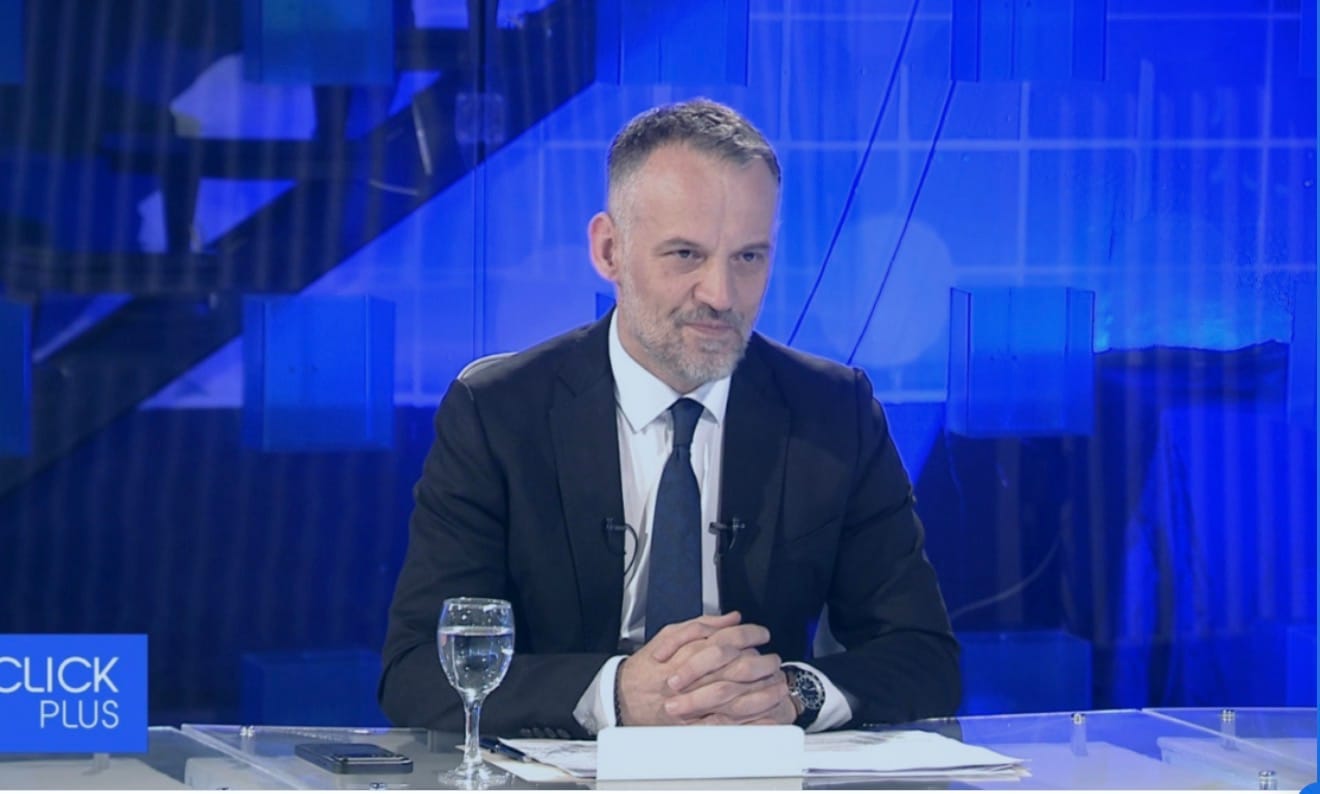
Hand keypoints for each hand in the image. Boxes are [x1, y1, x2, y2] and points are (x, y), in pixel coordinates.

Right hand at [616, 612, 794, 725]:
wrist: (623, 697)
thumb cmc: (646, 667)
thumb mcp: (669, 634)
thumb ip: (702, 625)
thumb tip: (732, 618)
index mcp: (688, 651)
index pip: (728, 639)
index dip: (751, 635)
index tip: (763, 635)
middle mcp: (693, 676)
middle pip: (737, 667)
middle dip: (762, 664)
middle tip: (775, 661)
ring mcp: (694, 701)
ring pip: (736, 695)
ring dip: (761, 692)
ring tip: (778, 686)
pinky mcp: (694, 723)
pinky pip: (728, 724)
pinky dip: (749, 722)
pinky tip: (766, 718)